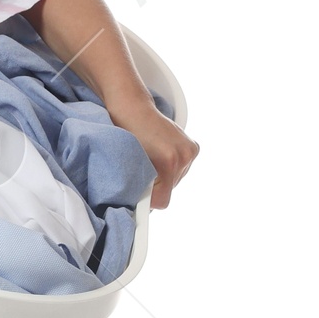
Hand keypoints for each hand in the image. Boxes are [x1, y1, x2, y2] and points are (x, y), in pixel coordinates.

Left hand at [107, 92, 199, 210]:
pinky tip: (160, 155)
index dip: (148, 201)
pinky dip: (170, 168)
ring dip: (163, 176)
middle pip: (170, 191)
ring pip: (175, 181)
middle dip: (155, 186)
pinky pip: (181, 170)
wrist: (133, 109)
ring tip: (150, 159)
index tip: (139, 194)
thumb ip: (139, 186)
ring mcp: (190, 151)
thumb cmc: (125, 135)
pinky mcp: (193, 147)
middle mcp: (184, 156)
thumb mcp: (129, 164)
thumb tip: (142, 209)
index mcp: (169, 161)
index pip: (163, 201)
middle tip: (141, 170)